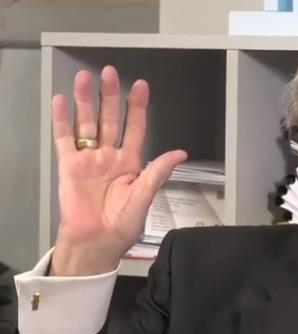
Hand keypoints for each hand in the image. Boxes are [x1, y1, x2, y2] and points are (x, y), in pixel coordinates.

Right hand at [50, 65, 186, 275]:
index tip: (141, 86)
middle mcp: (110, 156)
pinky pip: (65, 139)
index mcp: (131, 163)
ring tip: (85, 78)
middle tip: (110, 72)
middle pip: (111, 119)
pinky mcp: (69, 166)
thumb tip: (180, 153)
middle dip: (111, 96)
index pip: (135, 128)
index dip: (138, 108)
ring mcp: (89, 159)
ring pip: (87, 123)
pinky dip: (63, 120)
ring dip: (86, 101)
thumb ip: (158, 172)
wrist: (97, 241)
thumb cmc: (123, 224)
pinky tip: (62, 101)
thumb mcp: (145, 197)